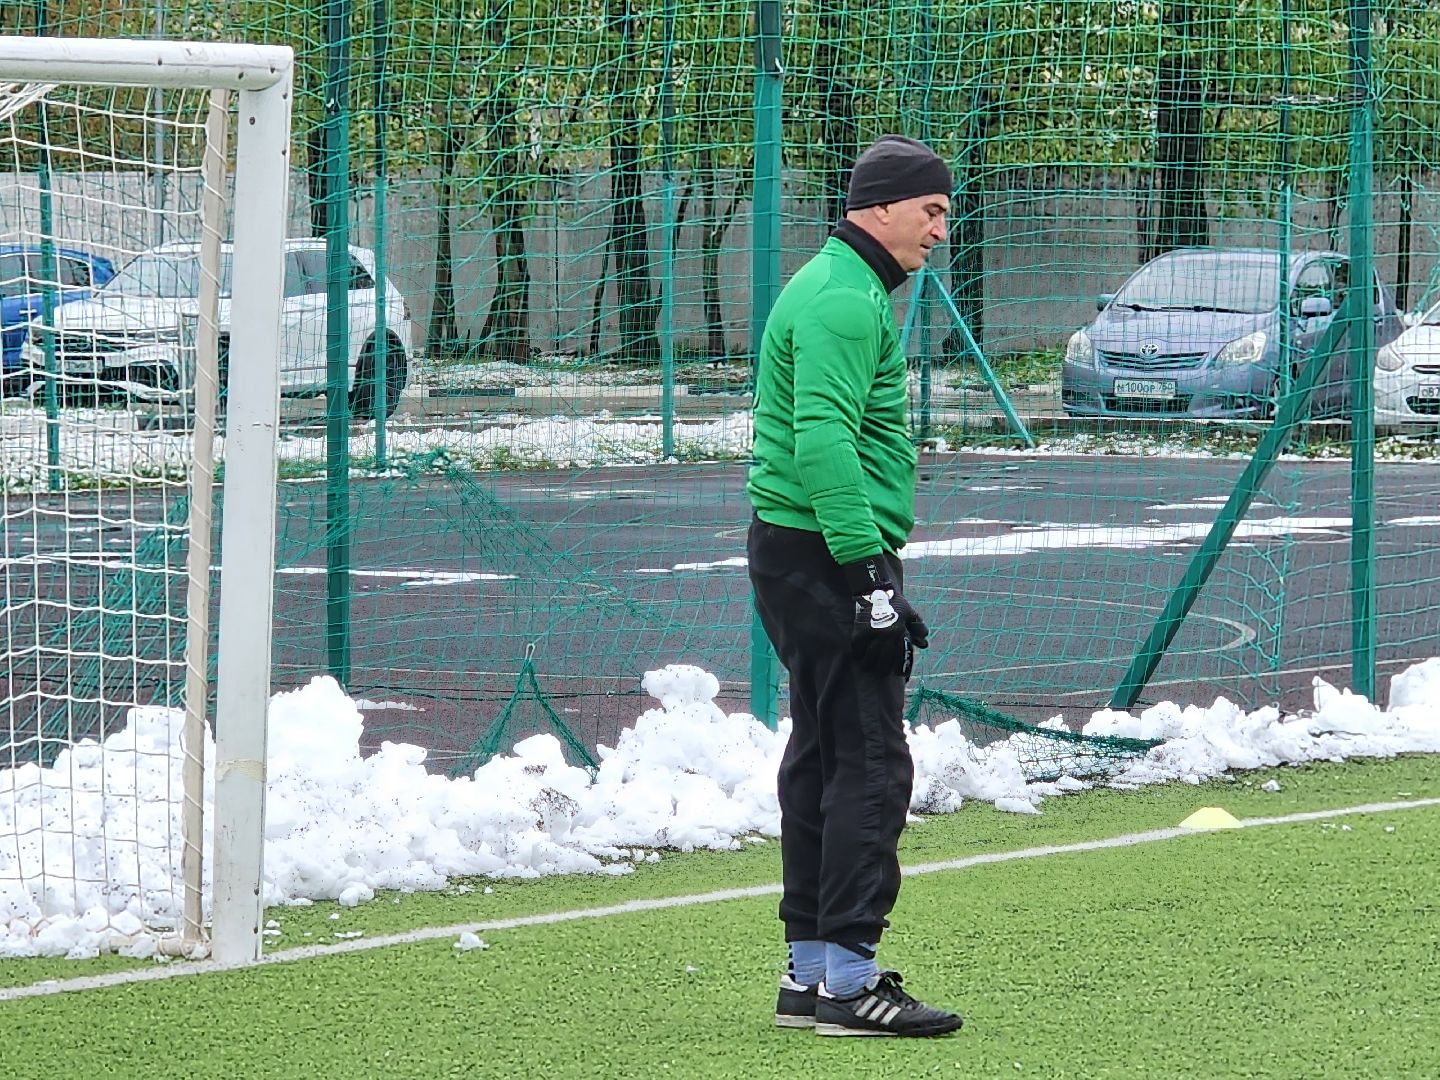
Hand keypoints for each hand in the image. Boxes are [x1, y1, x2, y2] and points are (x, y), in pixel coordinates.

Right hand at [841, 557, 929, 676]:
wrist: (878, 590)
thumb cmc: (896, 603)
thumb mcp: (910, 614)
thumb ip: (918, 629)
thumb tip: (924, 644)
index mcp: (900, 632)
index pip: (899, 656)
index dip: (898, 668)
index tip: (895, 673)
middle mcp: (887, 634)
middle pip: (884, 659)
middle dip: (881, 668)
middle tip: (879, 672)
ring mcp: (873, 632)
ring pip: (870, 655)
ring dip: (868, 664)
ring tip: (866, 667)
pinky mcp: (861, 629)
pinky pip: (858, 645)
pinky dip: (857, 652)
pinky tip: (857, 657)